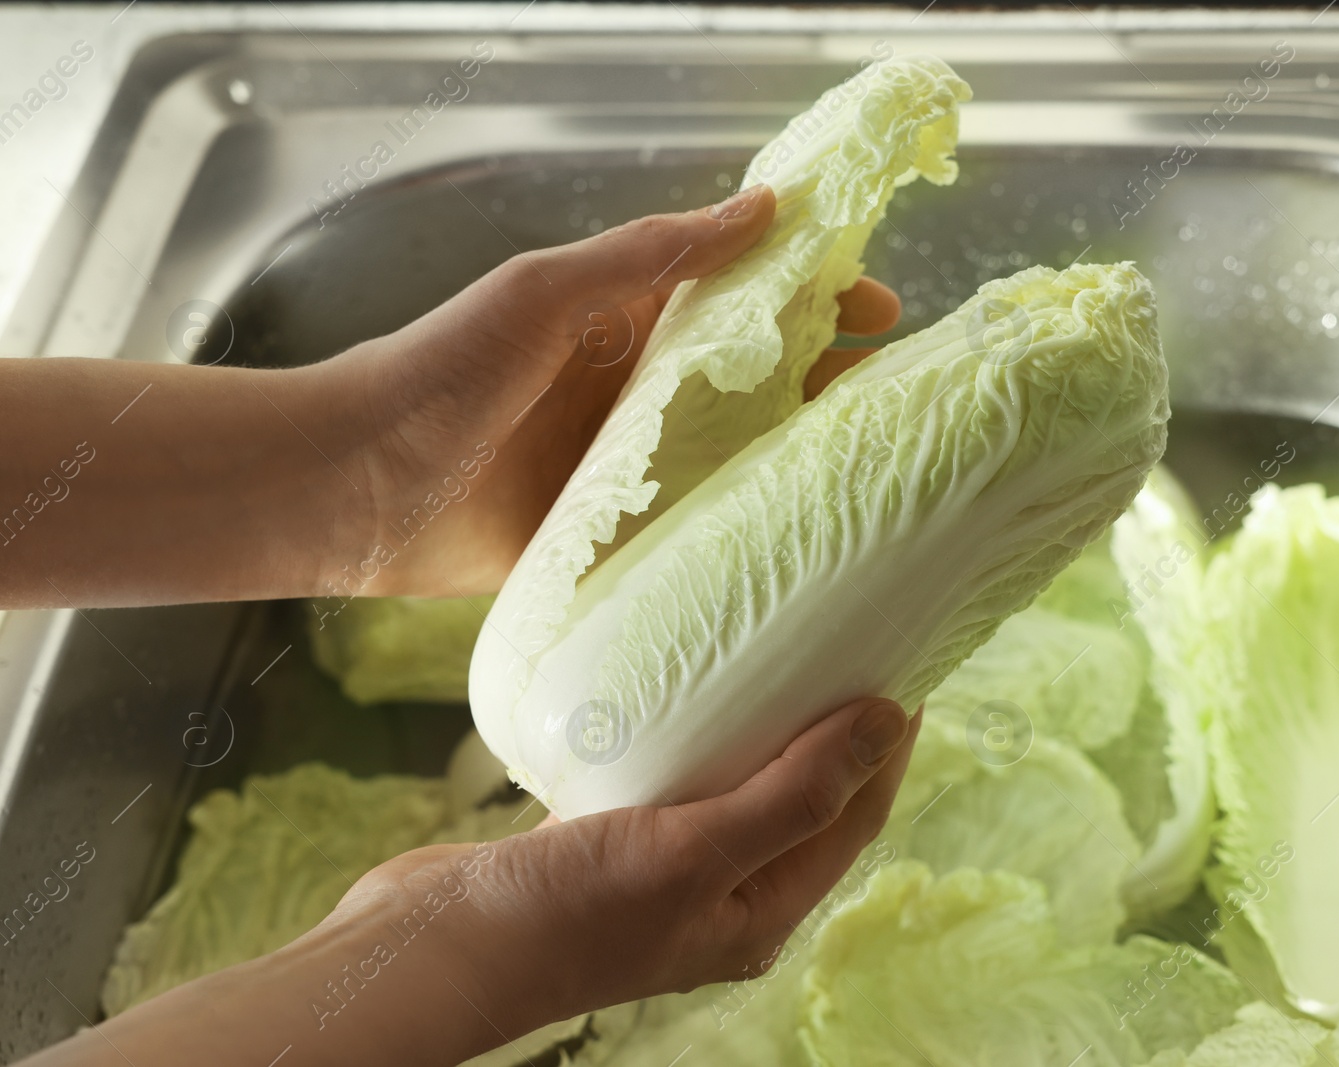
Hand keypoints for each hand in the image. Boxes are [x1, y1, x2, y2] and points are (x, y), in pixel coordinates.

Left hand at [0, 185, 898, 608]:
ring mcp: (635, 474)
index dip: (820, 299)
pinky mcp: (616, 541)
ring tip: (878, 475)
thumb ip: (650, 254)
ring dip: (804, 461)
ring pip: (742, 461)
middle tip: (902, 404)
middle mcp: (644, 397)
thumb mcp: (546, 291)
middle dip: (833, 384)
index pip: (749, 302)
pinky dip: (749, 533)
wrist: (354, 487)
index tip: (885, 310)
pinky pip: (696, 533)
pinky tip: (807, 547)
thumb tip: (762, 205)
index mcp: (631, 325)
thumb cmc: (441, 373)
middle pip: (762, 383)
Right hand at [338, 698, 920, 1042]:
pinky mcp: (613, 842)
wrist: (436, 950)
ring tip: (780, 657)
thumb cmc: (569, 914)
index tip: (903, 667)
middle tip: (847, 648)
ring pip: (741, 787)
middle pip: (805, 800)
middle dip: (835, 732)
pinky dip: (695, 738)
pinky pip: (678, 781)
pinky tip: (686, 693)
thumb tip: (887, 724)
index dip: (885, 746)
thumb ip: (792, 794)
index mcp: (760, 912)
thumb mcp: (694, 852)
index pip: (853, 816)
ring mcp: (666, 871)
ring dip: (766, 730)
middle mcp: (724, 895)